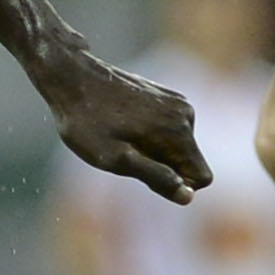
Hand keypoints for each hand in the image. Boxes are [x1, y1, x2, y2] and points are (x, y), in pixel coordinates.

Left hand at [43, 49, 210, 204]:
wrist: (72, 77)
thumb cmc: (87, 123)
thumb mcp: (116, 160)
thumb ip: (156, 178)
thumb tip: (188, 197)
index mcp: (178, 133)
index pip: (202, 178)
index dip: (175, 185)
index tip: (142, 172)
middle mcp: (186, 115)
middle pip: (188, 162)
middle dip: (161, 166)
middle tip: (124, 152)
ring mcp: (177, 101)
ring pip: (178, 146)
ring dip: (154, 151)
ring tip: (120, 136)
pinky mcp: (167, 95)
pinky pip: (170, 129)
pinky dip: (151, 134)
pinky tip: (123, 123)